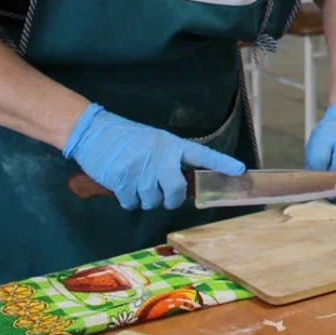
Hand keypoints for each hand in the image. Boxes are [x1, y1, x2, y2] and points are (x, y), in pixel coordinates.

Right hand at [63, 103, 245, 210]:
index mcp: (172, 145)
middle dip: (172, 200)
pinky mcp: (122, 177)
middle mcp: (160, 155)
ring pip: (152, 201)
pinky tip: (123, 187)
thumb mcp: (154, 142)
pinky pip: (132, 202)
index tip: (240, 170)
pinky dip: (127, 200)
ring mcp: (141, 166)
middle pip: (177, 190)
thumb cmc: (127, 139)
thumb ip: (169, 160)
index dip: (222, 163)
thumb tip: (181, 187)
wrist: (94, 132)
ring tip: (136, 185)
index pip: (202, 155)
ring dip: (145, 200)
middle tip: (164, 197)